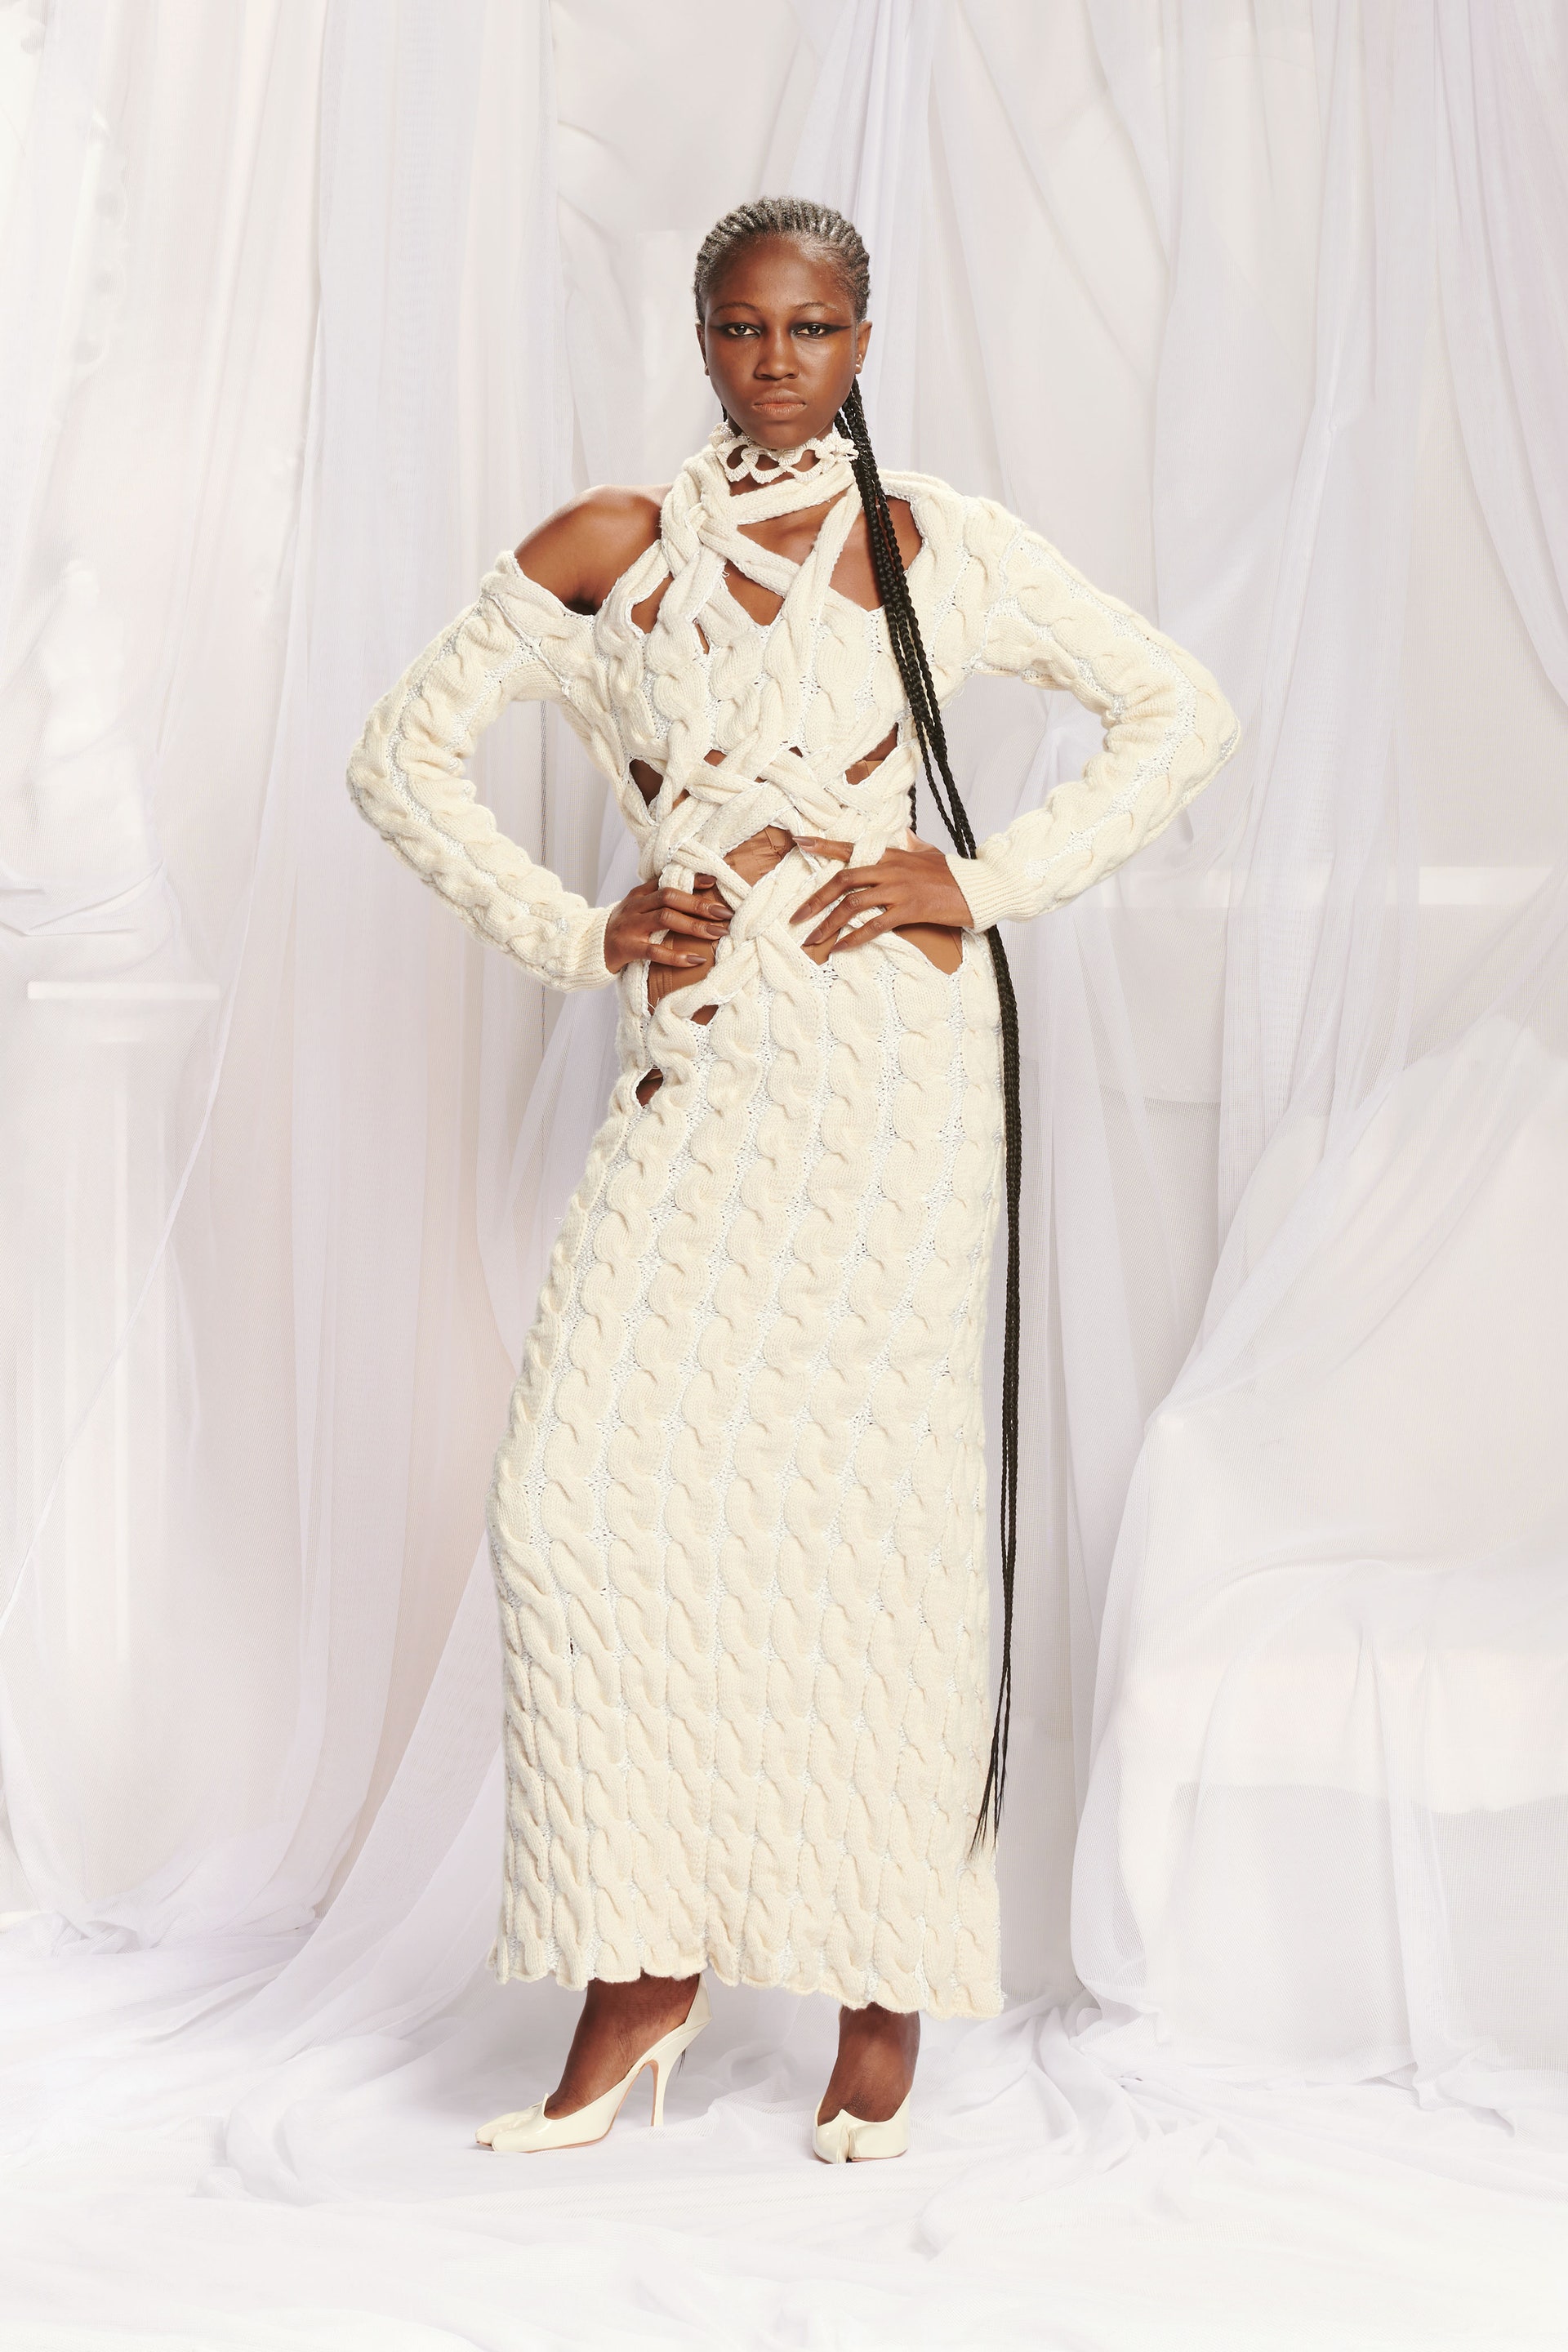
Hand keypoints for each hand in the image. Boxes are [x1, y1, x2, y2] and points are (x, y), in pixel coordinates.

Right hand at [604, 872, 730, 975]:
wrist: (590, 948)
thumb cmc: (624, 928)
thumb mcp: (637, 908)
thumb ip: (658, 900)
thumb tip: (698, 894)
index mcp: (639, 894)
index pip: (667, 880)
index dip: (691, 879)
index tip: (715, 880)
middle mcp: (635, 906)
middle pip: (669, 897)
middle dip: (699, 904)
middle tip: (725, 913)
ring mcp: (630, 926)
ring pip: (665, 919)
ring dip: (694, 926)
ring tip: (717, 933)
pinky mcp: (627, 948)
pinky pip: (654, 951)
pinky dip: (676, 956)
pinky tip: (695, 959)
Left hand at [790, 836, 973, 953]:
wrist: (977, 888)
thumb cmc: (953, 873)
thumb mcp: (929, 853)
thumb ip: (913, 845)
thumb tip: (907, 837)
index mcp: (890, 854)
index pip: (849, 848)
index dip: (822, 845)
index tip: (798, 842)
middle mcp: (889, 869)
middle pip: (842, 881)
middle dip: (815, 900)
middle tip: (796, 917)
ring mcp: (898, 890)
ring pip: (853, 905)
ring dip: (828, 924)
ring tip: (813, 940)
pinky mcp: (909, 910)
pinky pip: (874, 926)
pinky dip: (854, 938)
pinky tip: (840, 948)